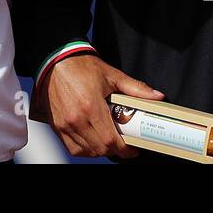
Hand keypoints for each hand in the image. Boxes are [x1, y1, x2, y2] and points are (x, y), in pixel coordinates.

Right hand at [35, 54, 163, 158]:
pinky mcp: (56, 125)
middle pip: (100, 149)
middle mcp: (76, 119)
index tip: (132, 149)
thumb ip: (135, 88)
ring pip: (86, 151)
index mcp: (91, 107)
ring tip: (107, 141)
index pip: (111, 141)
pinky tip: (91, 141)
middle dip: (115, 150)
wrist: (55, 60)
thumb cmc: (82, 66)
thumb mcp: (111, 75)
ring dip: (99, 150)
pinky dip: (84, 149)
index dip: (125, 150)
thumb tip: (157, 96)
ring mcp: (65, 124)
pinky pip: (72, 148)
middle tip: (122, 143)